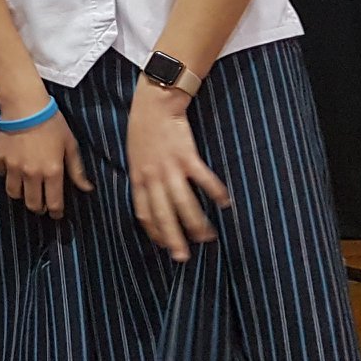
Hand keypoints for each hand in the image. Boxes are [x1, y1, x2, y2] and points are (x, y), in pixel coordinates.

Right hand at [0, 104, 91, 218]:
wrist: (25, 106)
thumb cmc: (51, 122)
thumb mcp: (70, 145)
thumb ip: (77, 170)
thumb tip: (87, 188)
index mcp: (52, 172)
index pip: (54, 203)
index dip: (56, 212)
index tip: (57, 214)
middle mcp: (32, 174)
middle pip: (32, 204)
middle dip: (39, 208)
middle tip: (42, 205)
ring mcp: (13, 167)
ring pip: (14, 194)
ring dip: (22, 196)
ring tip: (27, 190)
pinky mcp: (0, 158)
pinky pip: (2, 175)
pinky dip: (8, 176)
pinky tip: (14, 171)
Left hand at [125, 79, 230, 260]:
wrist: (153, 104)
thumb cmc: (144, 130)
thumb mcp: (135, 156)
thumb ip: (143, 177)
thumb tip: (151, 195)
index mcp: (139, 178)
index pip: (144, 213)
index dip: (154, 231)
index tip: (163, 245)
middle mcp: (152, 176)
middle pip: (163, 214)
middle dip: (173, 238)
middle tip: (182, 257)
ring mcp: (169, 167)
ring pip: (183, 203)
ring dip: (196, 223)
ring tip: (207, 237)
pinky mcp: (186, 155)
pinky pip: (202, 179)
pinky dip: (214, 192)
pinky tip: (225, 203)